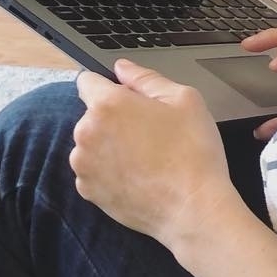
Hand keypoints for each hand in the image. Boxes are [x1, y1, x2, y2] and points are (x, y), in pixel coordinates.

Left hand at [71, 59, 238, 248]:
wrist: (193, 208)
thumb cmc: (194, 152)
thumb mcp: (184, 100)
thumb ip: (146, 78)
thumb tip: (122, 68)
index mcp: (107, 104)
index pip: (87, 80)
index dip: (110, 87)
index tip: (130, 101)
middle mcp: (85, 133)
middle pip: (92, 114)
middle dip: (115, 118)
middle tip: (151, 133)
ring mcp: (83, 164)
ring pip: (92, 143)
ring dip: (110, 145)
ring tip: (147, 158)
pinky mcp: (88, 190)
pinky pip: (94, 171)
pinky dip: (110, 171)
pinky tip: (139, 176)